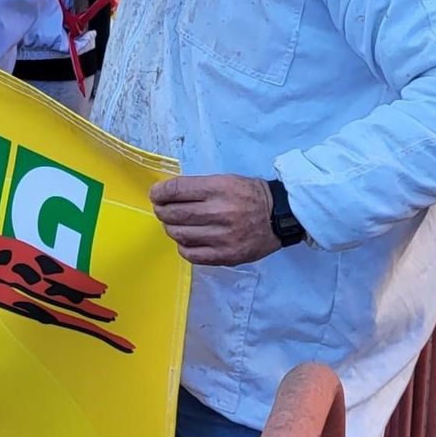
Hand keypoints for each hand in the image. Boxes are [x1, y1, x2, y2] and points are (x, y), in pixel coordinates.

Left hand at [150, 175, 281, 266]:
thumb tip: (166, 195)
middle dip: (161, 211)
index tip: (156, 195)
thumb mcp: (225, 180)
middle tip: (162, 210)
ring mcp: (224, 236)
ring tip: (174, 225)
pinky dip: (183, 247)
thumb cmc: (249, 195)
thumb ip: (197, 187)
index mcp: (219, 189)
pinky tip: (186, 241)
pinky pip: (193, 255)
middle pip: (175, 214)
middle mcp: (220, 212)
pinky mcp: (227, 255)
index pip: (177, 190)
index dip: (160, 193)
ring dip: (171, 229)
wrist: (280, 216)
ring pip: (180, 234)